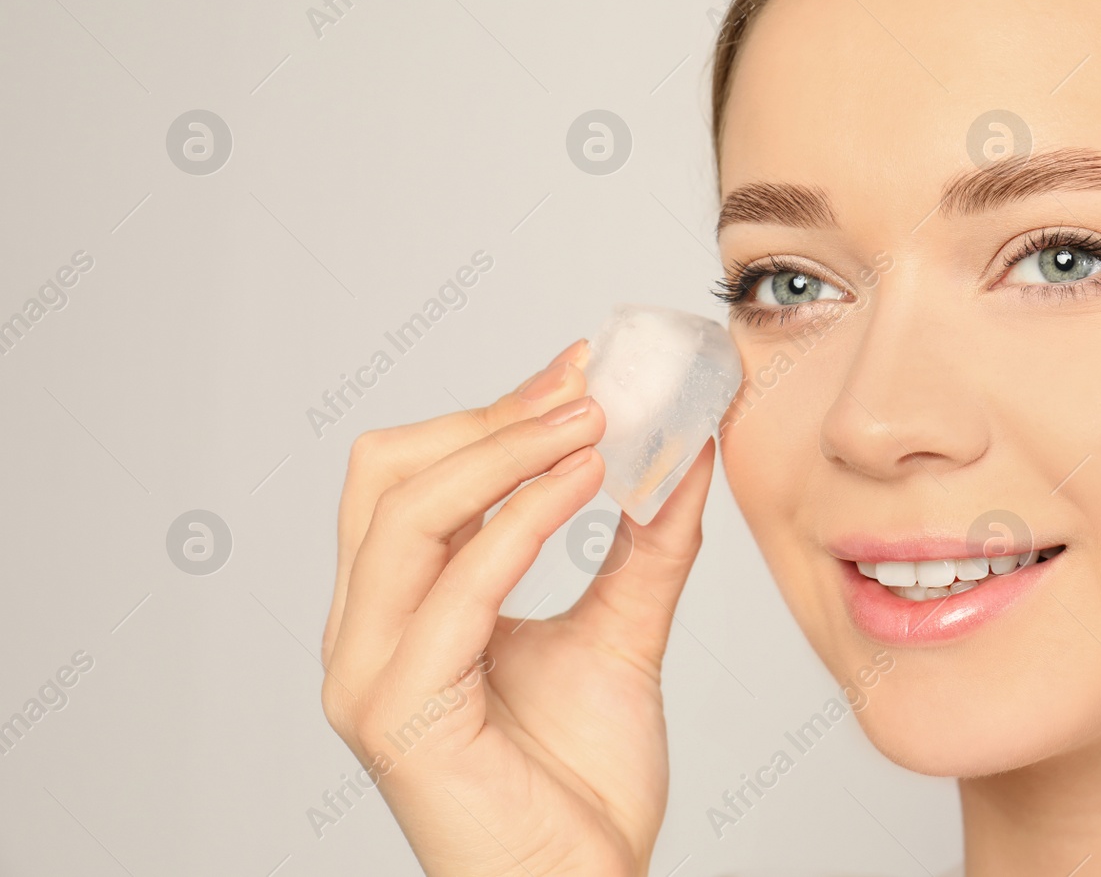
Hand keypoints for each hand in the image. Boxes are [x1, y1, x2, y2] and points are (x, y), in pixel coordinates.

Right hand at [319, 339, 715, 876]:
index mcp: (401, 609)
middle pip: (387, 474)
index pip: (418, 474)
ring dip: (508, 452)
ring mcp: (368, 672)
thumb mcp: (620, 634)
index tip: (581, 369)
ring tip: (595, 421)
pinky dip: (520, 522)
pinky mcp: (396, 710)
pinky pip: (453, 589)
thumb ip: (643, 547)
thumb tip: (683, 454)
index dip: (497, 412)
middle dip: (491, 418)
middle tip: (587, 386)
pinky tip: (584, 482)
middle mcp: (364, 632)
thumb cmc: (580, 784)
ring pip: (407, 513)